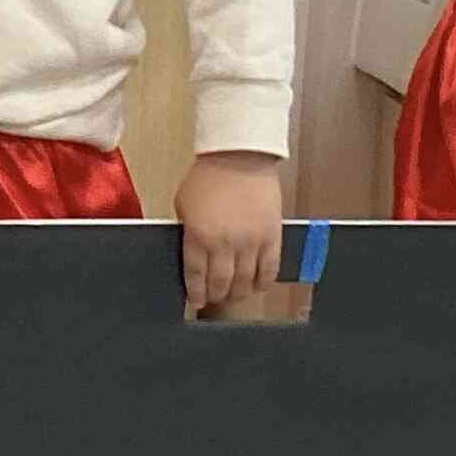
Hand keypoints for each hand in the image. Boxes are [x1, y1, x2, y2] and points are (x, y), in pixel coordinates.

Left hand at [175, 151, 283, 312]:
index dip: (196, 293)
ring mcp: (251, 241)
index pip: (196, 277)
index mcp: (199, 236)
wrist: (239, 155)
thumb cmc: (210, 174)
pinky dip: (263, 282)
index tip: (196, 300)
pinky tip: (257, 285)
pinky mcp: (271, 236)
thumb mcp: (183, 205)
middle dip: (216, 296)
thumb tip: (193, 255)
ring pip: (246, 282)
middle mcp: (225, 243)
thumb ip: (187, 232)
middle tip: (215, 298)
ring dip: (239, 292)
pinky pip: (269, 269)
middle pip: (221, 284)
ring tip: (235, 293)